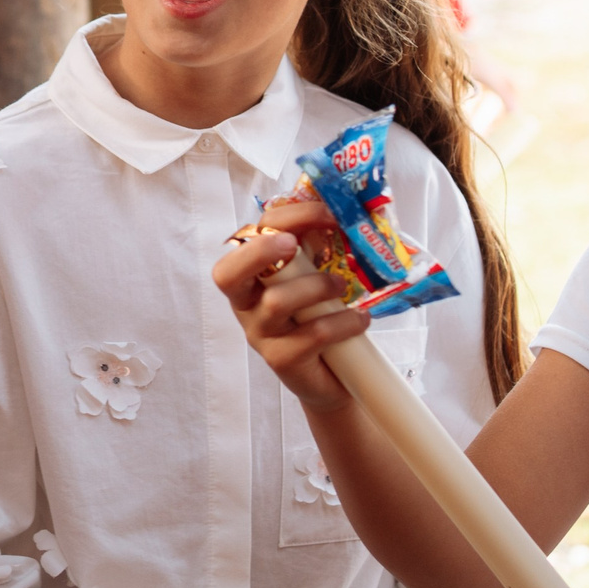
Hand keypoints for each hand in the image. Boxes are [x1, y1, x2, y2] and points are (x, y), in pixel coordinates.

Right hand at [210, 199, 372, 413]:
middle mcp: (246, 304)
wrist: (329, 376)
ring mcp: (260, 333)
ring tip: (343, 287)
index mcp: (250, 275)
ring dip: (318, 287)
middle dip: (260, 252)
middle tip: (293, 245)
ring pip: (277, 302)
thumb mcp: (311, 278)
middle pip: (227, 274)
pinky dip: (343, 322)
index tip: (326, 213)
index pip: (248, 237)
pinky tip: (360, 320)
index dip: (285, 220)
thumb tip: (345, 211)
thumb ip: (314, 248)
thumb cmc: (317, 317)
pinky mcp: (281, 360)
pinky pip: (312, 334)